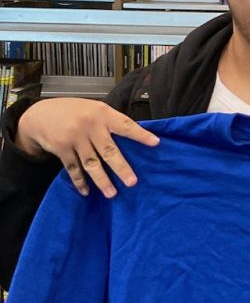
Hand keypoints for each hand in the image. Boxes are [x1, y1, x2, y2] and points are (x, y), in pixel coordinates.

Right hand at [16, 98, 159, 197]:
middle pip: (108, 150)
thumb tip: (135, 138)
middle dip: (121, 168)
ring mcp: (74, 137)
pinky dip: (80, 181)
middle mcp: (89, 125)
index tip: (155, 143)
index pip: (125, 125)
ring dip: (102, 180)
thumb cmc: (76, 112)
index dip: (140, 134)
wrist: (41, 113)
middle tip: (132, 182)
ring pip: (91, 163)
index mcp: (102, 113)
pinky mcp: (61, 148)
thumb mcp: (95, 109)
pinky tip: (87, 192)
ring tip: (112, 194)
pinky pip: (73, 169)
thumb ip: (111, 122)